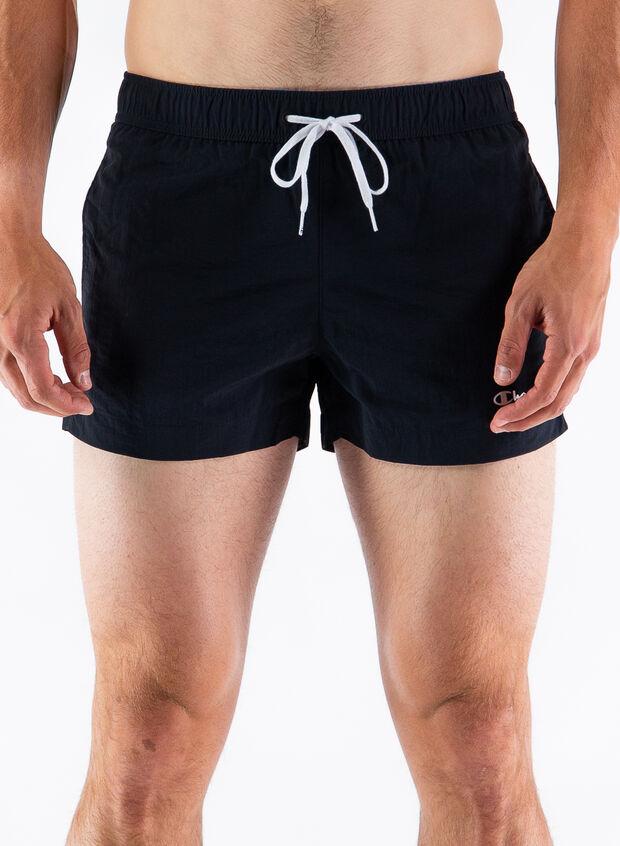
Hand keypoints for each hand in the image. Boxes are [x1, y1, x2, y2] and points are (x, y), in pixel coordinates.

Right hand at [0, 233, 92, 416]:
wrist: (8, 241)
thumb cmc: (38, 267)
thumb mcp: (68, 307)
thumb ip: (76, 349)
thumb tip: (83, 382)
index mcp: (19, 336)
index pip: (42, 389)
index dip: (67, 405)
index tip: (87, 405)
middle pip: (25, 396)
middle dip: (55, 407)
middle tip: (81, 402)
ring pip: (13, 388)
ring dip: (41, 397)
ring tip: (70, 391)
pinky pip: (6, 373)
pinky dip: (28, 384)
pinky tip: (50, 378)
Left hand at [491, 227, 609, 432]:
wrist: (585, 243)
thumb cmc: (552, 267)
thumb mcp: (520, 305)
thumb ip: (511, 345)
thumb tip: (502, 378)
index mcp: (568, 344)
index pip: (542, 394)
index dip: (518, 412)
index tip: (497, 421)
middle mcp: (585, 351)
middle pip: (559, 402)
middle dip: (528, 419)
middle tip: (501, 426)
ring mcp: (592, 346)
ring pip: (569, 392)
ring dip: (541, 408)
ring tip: (514, 414)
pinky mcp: (591, 339)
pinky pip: (573, 377)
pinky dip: (554, 393)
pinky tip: (535, 393)